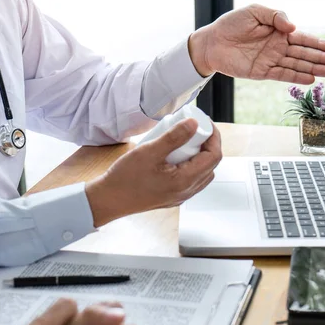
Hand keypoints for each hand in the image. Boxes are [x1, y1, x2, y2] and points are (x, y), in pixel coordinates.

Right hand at [85, 118, 221, 226]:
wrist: (109, 200)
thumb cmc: (126, 178)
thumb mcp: (149, 151)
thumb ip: (174, 137)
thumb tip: (194, 124)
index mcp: (185, 181)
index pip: (214, 156)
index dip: (214, 138)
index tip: (206, 124)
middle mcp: (187, 191)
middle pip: (211, 165)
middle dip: (208, 145)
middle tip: (197, 130)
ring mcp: (180, 196)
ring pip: (203, 174)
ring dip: (201, 156)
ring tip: (187, 142)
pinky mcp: (172, 197)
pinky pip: (192, 181)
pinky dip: (192, 166)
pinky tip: (178, 157)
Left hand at [189, 4, 324, 83]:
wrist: (212, 42)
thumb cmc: (232, 24)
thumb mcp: (255, 11)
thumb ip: (275, 16)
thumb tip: (293, 27)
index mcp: (278, 32)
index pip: (303, 38)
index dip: (319, 43)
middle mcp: (277, 47)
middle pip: (304, 54)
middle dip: (321, 58)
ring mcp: (271, 60)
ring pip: (296, 65)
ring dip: (313, 69)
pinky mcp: (262, 72)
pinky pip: (282, 75)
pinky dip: (296, 77)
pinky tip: (310, 79)